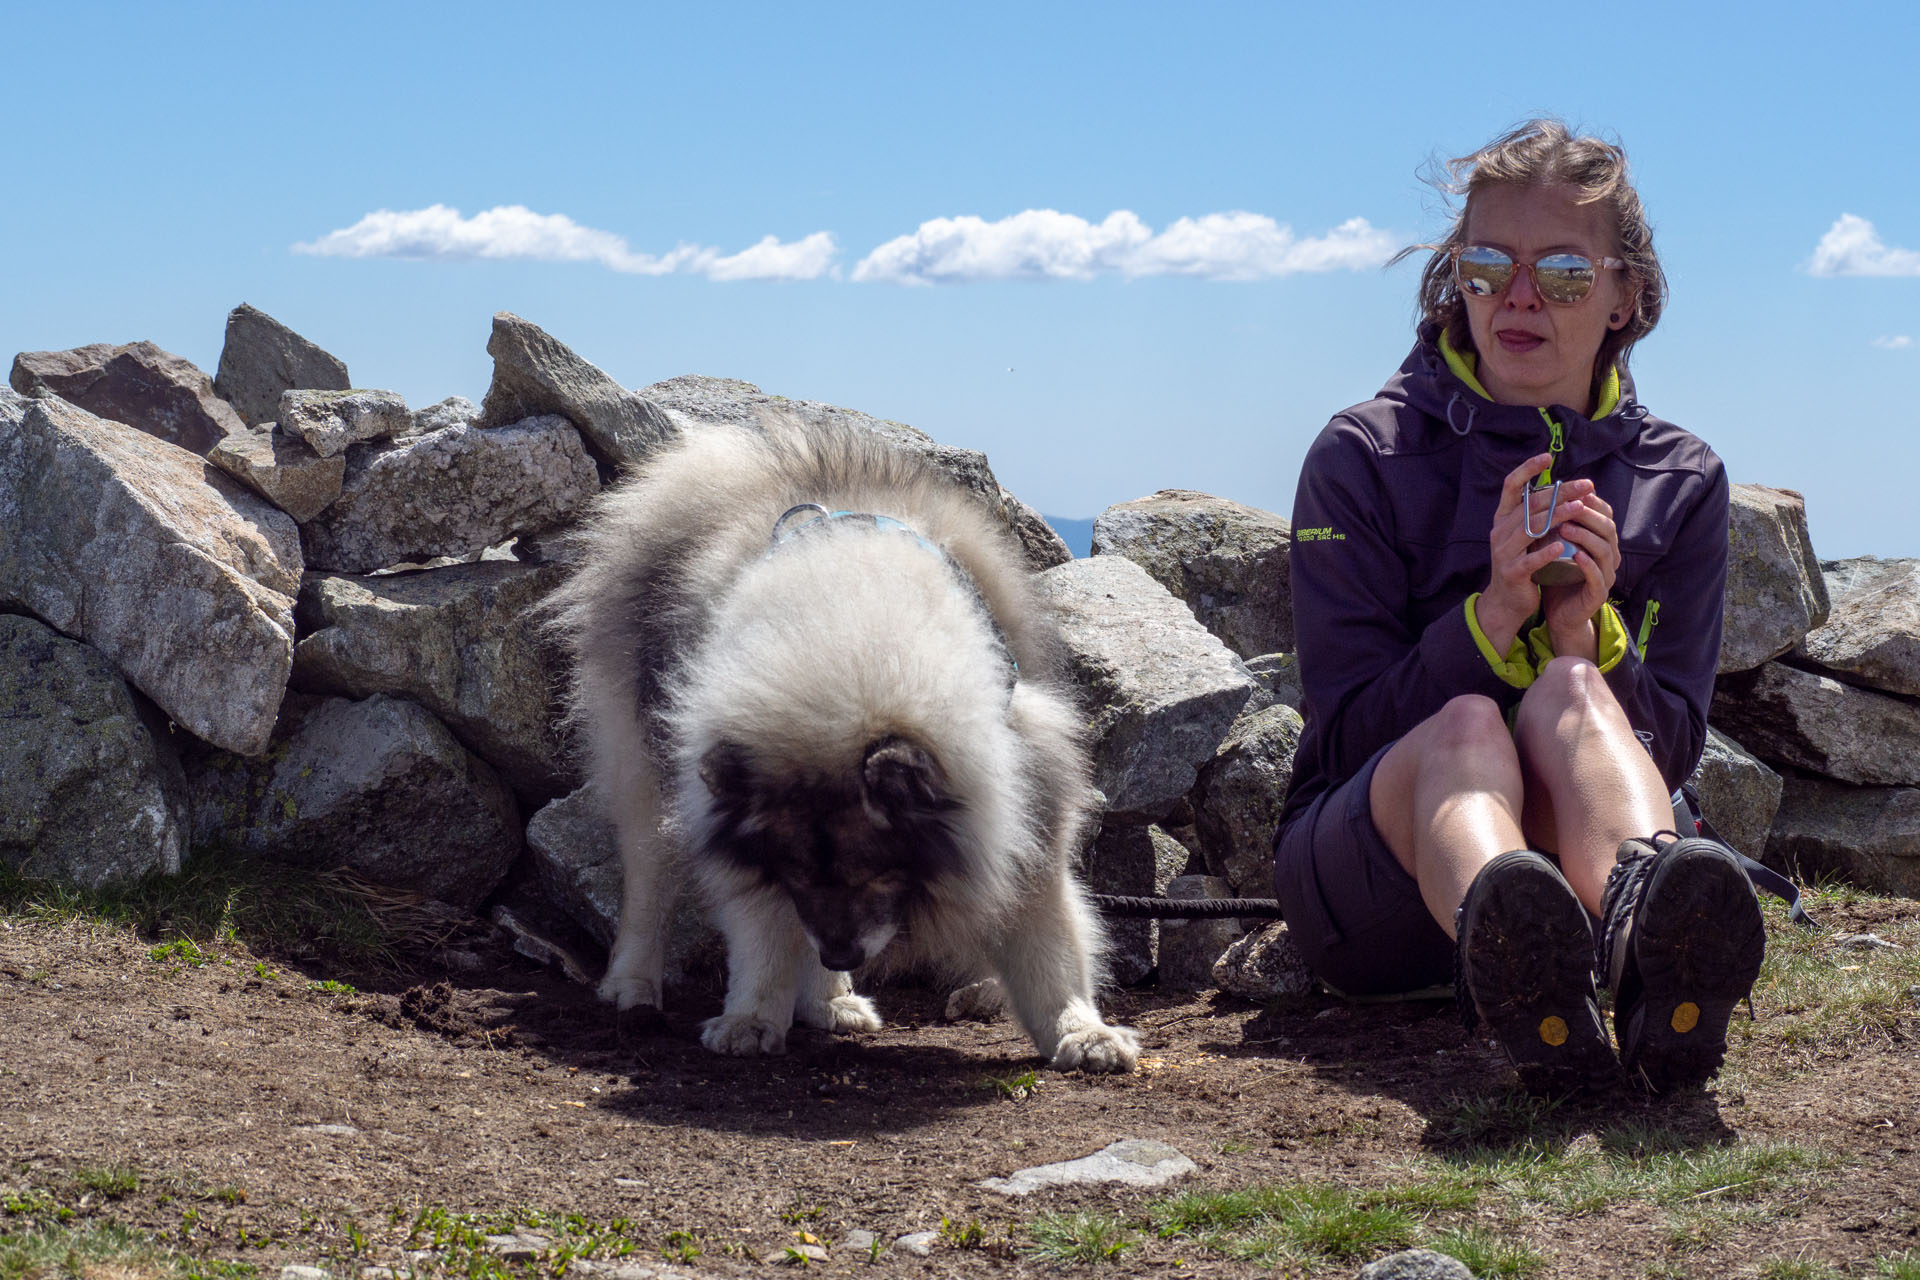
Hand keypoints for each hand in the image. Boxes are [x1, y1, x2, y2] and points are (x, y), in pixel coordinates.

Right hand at [1478, 452, 1569, 652]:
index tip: (1548, 457)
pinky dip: (1545, 552)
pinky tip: (1562, 545)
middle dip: (1559, 492)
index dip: (1527, 469)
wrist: (1508, 601)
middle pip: (1529, 505)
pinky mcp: (1511, 573)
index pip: (1511, 486)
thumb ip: (1536, 514)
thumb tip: (1564, 488)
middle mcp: (1500, 531)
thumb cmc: (1523, 562)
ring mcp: (1503, 552)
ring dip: (1556, 516)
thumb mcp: (1525, 535)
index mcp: (1503, 518)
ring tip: (1579, 508)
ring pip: (1530, 528)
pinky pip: (1529, 560)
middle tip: (1585, 485)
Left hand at [1540, 482, 1620, 659]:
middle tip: (1569, 504)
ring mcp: (1607, 575)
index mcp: (1601, 541)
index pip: (1604, 515)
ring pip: (1605, 550)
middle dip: (1589, 515)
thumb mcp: (1556, 546)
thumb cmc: (1558, 576)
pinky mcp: (1599, 594)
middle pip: (1608, 528)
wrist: (1560, 614)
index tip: (1573, 490)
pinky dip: (1589, 565)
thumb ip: (1556, 523)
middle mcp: (1609, 556)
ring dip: (1586, 537)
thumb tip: (1545, 492)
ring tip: (1565, 527)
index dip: (1592, 501)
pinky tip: (1577, 556)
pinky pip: (1598, 577)